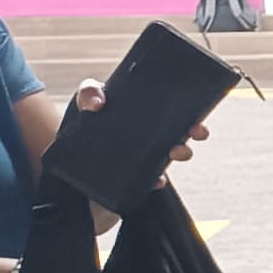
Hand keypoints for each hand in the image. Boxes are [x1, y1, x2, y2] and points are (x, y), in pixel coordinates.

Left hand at [69, 78, 210, 182]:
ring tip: (176, 153)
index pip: (177, 109)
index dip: (192, 113)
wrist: (75, 154)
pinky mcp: (140, 172)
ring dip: (183, 152)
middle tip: (196, 132)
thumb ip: (88, 93)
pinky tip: (156, 179)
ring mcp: (149, 152)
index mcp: (148, 111)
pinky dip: (157, 178)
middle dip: (196, 131)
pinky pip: (155, 176)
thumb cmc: (85, 119)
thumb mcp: (86, 100)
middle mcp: (154, 131)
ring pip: (175, 152)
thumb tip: (98, 105)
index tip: (196, 118)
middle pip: (184, 130)